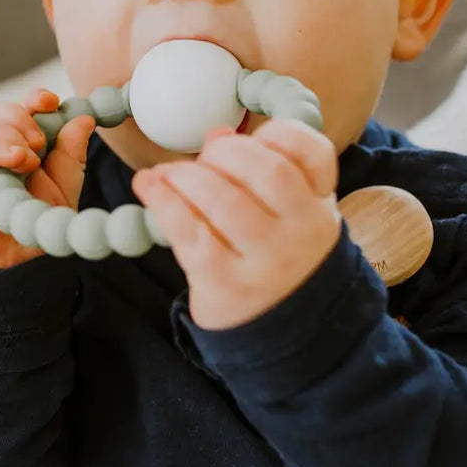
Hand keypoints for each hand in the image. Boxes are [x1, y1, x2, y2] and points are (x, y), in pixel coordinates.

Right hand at [0, 88, 95, 268]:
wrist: (12, 271)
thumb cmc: (30, 230)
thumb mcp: (61, 190)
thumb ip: (70, 156)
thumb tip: (82, 119)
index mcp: (9, 148)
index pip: (14, 109)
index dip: (32, 100)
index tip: (51, 101)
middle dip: (22, 117)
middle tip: (40, 143)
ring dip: (9, 133)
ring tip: (28, 160)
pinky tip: (13, 159)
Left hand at [131, 119, 340, 330]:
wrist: (283, 333)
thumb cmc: (275, 257)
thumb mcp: (287, 215)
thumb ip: (262, 173)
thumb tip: (216, 135)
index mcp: (318, 207)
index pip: (314, 153)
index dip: (281, 133)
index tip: (256, 135)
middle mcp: (300, 233)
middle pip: (268, 172)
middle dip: (226, 152)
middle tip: (205, 157)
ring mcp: (265, 262)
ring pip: (226, 201)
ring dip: (188, 176)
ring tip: (169, 174)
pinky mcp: (225, 284)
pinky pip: (190, 234)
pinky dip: (163, 202)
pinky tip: (148, 186)